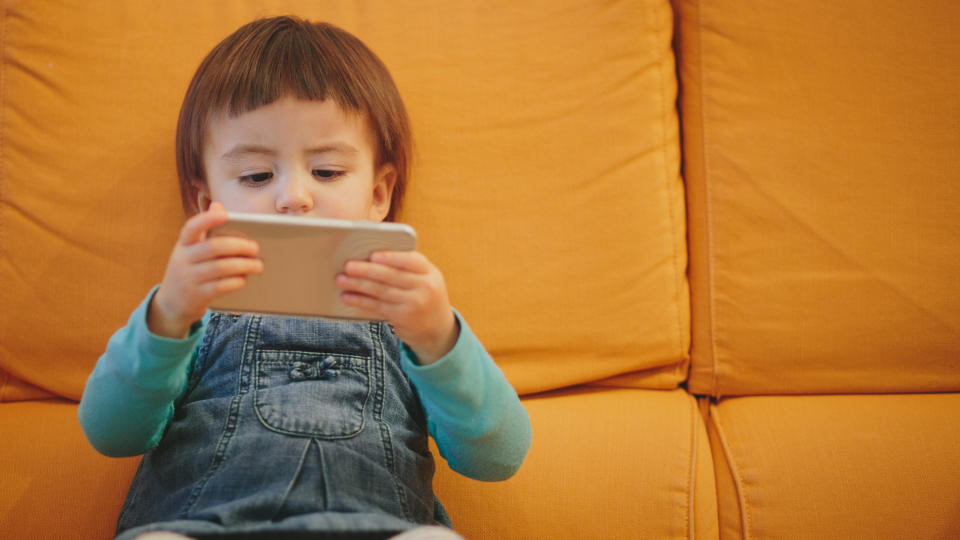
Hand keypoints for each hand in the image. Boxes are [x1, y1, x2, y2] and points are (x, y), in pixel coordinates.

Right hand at [147, 202, 262, 337]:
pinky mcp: (197, 296)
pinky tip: (244, 279)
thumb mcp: (190, 251)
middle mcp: (183, 259)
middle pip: (213, 247)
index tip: (225, 215)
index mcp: (183, 245)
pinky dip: (236, 281)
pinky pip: (221, 286)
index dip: (207, 219)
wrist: (171, 305)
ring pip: (221, 268)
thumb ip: (205, 231)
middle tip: (255, 248)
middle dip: (238, 246)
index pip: (192, 227)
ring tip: (258, 265)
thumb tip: (218, 206)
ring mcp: (188, 278)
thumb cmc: (189, 271)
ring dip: (244, 265)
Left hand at [336, 251, 458, 363]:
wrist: (438, 330)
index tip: (373, 255)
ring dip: (358, 285)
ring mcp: (414, 303)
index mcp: (430, 272)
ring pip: (381, 291)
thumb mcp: (426, 280)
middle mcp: (425, 287)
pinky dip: (360, 301)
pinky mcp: (403, 317)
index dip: (391, 257)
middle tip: (348, 266)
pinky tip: (348, 297)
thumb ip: (407, 269)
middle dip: (367, 270)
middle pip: (391, 276)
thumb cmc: (424, 298)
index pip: (411, 260)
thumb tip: (371, 258)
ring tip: (341, 280)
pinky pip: (377, 307)